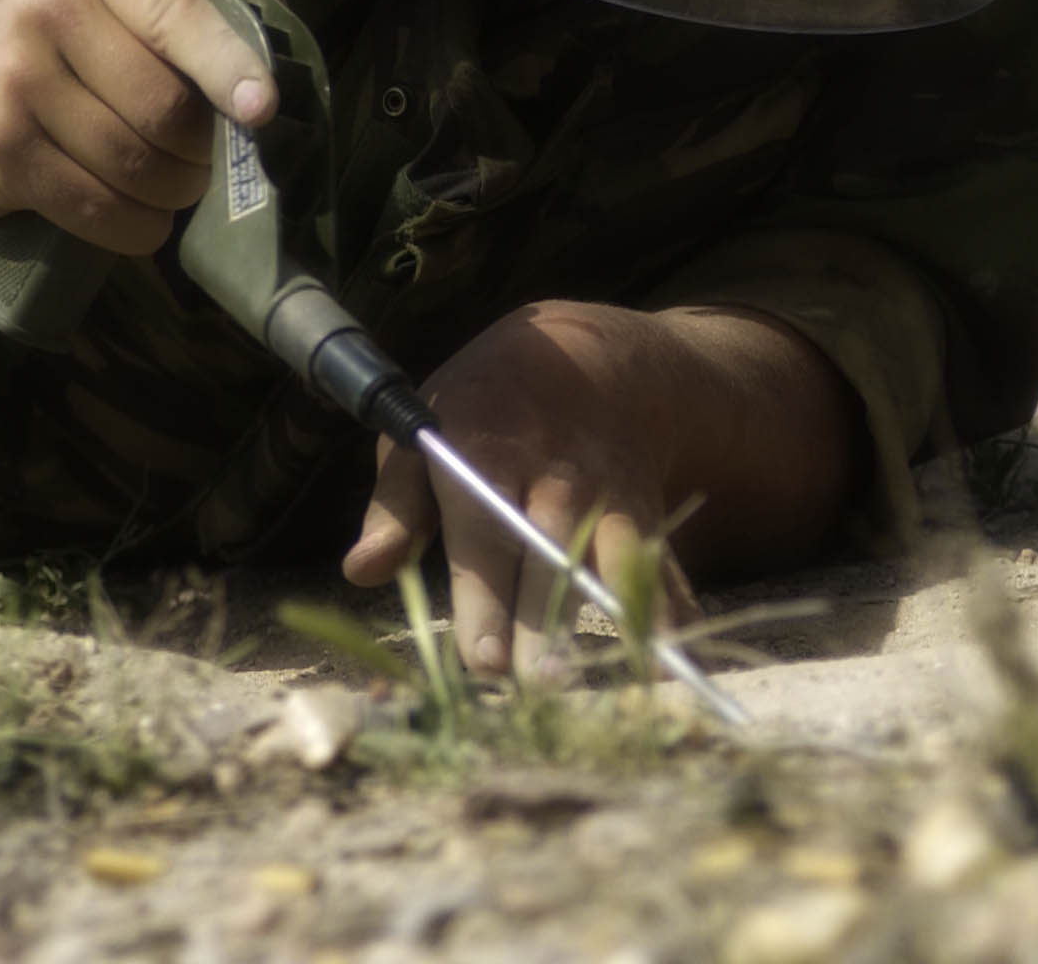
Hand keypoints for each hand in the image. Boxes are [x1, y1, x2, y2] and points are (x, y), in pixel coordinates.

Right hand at [0, 0, 273, 254]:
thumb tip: (284, 47)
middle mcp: (50, 9)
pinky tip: (139, 218)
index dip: (229, 65)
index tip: (262, 108)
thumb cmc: (75, 40)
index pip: (180, 13)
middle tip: (206, 161)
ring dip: (175, 195)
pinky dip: (137, 227)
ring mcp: (15, 79)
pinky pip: (97, 208)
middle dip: (205, 151)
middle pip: (167, 108)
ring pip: (136, 166)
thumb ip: (210, 4)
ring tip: (173, 186)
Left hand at [341, 301, 696, 677]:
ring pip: (616, 557)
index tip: (485, 660)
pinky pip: (662, 560)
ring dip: (620, 615)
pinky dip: (673, 606)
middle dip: (549, 620)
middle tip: (542, 686)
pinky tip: (676, 654)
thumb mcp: (424, 429)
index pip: (483, 534)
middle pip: (551, 555)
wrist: (587, 351)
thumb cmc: (482, 408)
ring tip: (630, 674)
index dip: (485, 598)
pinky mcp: (644, 508)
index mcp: (486, 455)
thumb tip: (361, 571)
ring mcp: (607, 491)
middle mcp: (553, 476)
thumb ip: (395, 505)